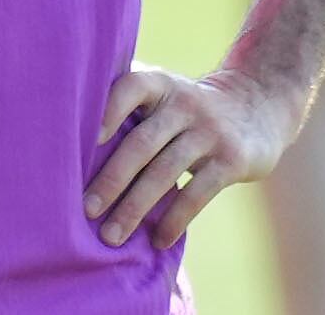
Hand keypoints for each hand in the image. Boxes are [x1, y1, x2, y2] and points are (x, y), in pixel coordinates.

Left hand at [85, 65, 300, 249]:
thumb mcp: (164, 92)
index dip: (107, 110)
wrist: (257, 106)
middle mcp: (184, 104)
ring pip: (165, 173)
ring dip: (135, 208)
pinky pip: (198, 193)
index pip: (130, 89)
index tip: (83, 141)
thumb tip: (67, 134)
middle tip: (85, 210)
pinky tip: (157, 240)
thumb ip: (128, 103)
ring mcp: (210, 132)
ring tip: (111, 236)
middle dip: (111, 179)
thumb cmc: (188, 107)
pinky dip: (174, 219)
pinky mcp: (231, 160)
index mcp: (160, 85)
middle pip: (141, 143)